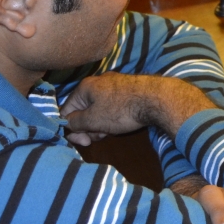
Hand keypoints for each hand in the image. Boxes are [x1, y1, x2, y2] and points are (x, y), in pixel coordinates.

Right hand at [60, 71, 214, 145]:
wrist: (157, 99)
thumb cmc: (121, 110)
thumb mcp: (93, 120)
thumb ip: (75, 123)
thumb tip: (66, 124)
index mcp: (85, 87)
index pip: (67, 110)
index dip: (71, 128)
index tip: (83, 141)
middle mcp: (98, 83)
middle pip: (83, 110)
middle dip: (88, 127)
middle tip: (98, 137)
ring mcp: (114, 85)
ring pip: (98, 110)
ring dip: (100, 124)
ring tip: (110, 131)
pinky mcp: (128, 91)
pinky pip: (112, 107)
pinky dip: (112, 118)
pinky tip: (120, 125)